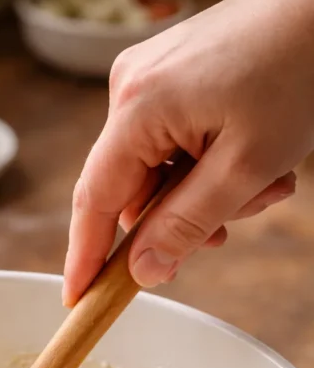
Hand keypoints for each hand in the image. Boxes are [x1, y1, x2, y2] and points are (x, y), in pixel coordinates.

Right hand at [63, 0, 313, 304]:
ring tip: (264, 185)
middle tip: (229, 232)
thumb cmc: (298, 68)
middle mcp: (130, 89)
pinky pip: (173, 143)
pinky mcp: (169, 76)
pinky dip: (209, 164)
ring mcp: (148, 79)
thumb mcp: (246, 167)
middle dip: (179, 220)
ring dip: (206, 193)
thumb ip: (187, 225)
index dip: (85, 257)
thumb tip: (142, 272)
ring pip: (158, 171)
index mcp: (138, 108)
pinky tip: (253, 160)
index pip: (95, 201)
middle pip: (131, 191)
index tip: (76, 300)